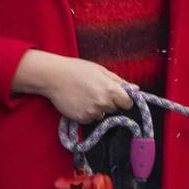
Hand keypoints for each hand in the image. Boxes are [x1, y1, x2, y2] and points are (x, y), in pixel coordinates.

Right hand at [16, 52, 133, 121]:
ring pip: (102, 115)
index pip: (128, 103)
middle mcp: (103, 103)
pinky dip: (86, 113)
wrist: (53, 76)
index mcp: (111, 89)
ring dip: (97, 108)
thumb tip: (136, 89)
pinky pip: (90, 119)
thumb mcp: (100, 70)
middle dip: (109, 102)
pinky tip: (79, 102)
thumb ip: (119, 81)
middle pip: (115, 109)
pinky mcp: (82, 119)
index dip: (124, 100)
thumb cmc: (77, 69)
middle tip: (95, 91)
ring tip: (85, 95)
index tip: (118, 96)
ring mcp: (92, 112)